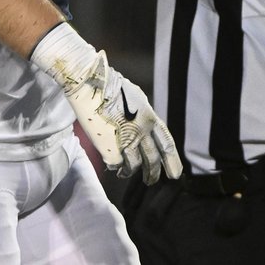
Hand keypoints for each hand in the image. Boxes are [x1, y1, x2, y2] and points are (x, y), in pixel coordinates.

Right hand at [31, 24, 182, 184]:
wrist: (89, 83)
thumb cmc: (108, 84)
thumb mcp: (135, 96)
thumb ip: (141, 113)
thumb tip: (144, 124)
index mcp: (150, 117)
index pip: (167, 144)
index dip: (172, 160)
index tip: (175, 174)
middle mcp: (142, 130)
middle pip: (153, 159)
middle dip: (153, 173)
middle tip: (150, 181)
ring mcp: (127, 140)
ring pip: (135, 166)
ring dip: (131, 173)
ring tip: (125, 174)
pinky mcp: (111, 148)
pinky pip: (117, 164)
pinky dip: (116, 167)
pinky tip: (114, 167)